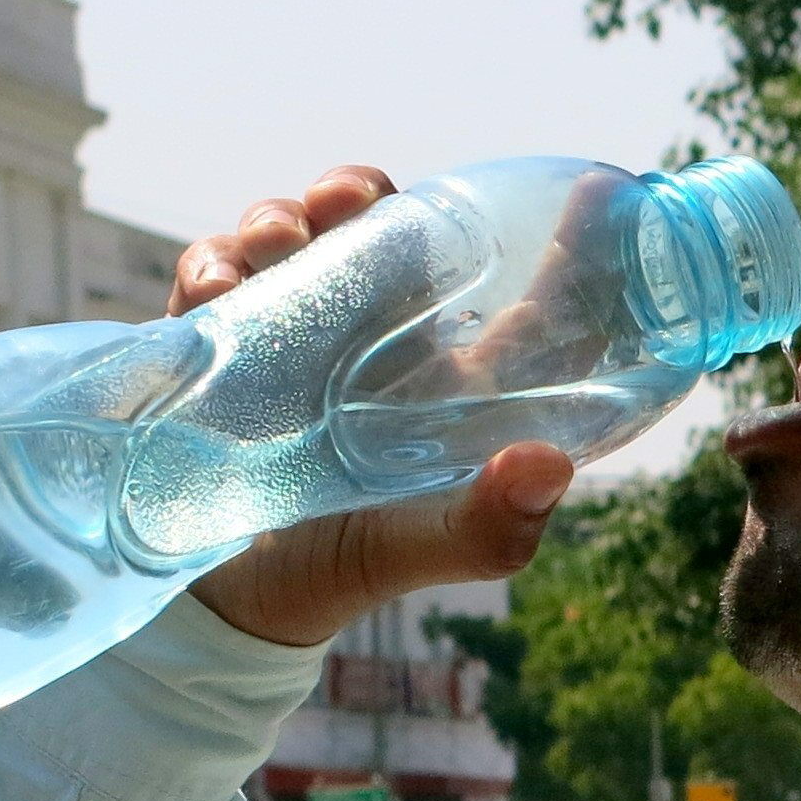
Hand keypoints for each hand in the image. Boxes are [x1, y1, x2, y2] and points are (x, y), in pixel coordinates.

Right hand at [168, 166, 574, 647]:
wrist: (232, 608)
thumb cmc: (345, 567)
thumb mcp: (424, 550)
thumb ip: (488, 527)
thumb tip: (548, 466)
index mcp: (439, 373)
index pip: (506, 290)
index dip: (557, 240)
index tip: (591, 192)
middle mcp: (368, 339)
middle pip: (375, 229)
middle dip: (357, 192)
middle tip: (348, 198)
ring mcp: (288, 335)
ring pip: (287, 240)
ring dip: (276, 220)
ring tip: (273, 241)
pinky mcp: (218, 345)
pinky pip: (210, 281)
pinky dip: (210, 268)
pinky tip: (213, 290)